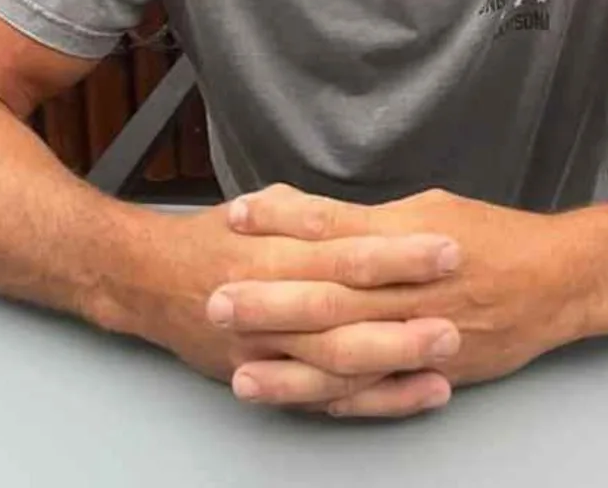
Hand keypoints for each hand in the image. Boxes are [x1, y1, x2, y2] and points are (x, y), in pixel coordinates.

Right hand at [141, 202, 464, 415]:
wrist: (148, 283)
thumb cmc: (213, 238)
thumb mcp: (260, 206)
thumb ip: (312, 213)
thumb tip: (372, 212)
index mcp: (274, 254)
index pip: (346, 252)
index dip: (399, 253)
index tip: (448, 247)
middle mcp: (270, 307)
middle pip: (346, 316)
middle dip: (405, 317)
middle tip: (459, 312)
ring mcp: (268, 353)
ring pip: (337, 366)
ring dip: (396, 364)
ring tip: (447, 358)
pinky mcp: (271, 381)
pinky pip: (328, 398)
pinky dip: (376, 400)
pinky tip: (421, 392)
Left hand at [216, 184, 587, 415]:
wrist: (557, 280)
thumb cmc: (494, 236)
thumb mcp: (432, 208)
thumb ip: (375, 220)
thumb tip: (317, 221)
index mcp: (408, 240)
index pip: (334, 228)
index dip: (282, 222)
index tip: (236, 215)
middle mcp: (412, 290)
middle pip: (330, 296)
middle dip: (270, 301)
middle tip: (215, 300)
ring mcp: (422, 337)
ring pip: (348, 356)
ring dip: (292, 367)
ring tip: (242, 372)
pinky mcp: (434, 372)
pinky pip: (381, 392)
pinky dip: (340, 400)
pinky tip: (301, 404)